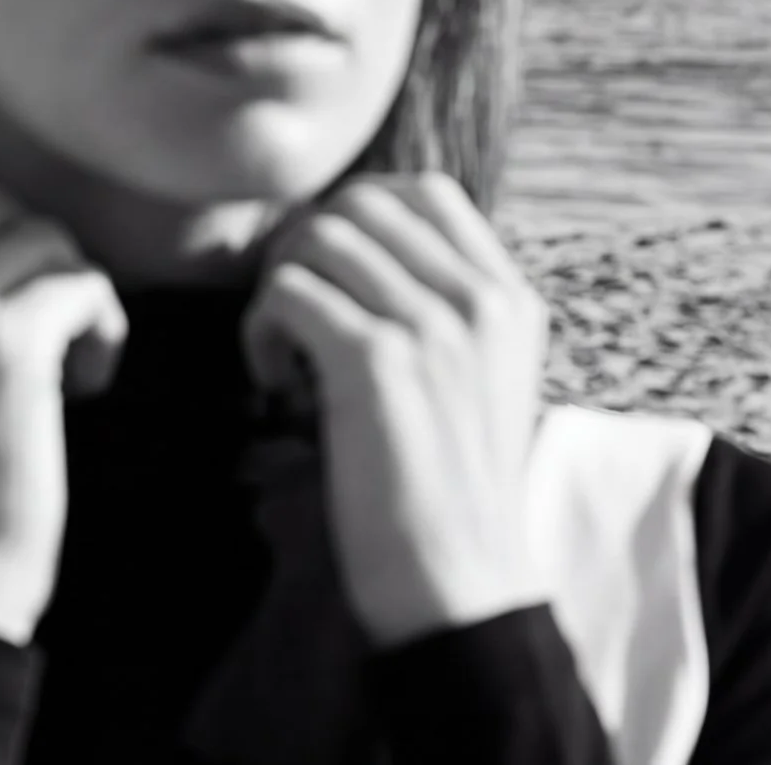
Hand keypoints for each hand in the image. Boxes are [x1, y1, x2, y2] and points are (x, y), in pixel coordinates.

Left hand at [242, 172, 550, 646]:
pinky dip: (260, 330)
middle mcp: (480, 301)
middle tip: (293, 315)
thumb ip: (436, 307)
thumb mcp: (471, 376)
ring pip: (316, 239)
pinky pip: (287, 293)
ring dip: (278, 289)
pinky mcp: (378, 362)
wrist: (459, 578)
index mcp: (510, 299)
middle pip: (360, 204)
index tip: (330, 279)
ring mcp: (433, 327)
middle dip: (304, 249)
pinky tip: (274, 381)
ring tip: (285, 354)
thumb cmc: (444, 483)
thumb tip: (351, 242)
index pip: (426, 193)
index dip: (356, 217)